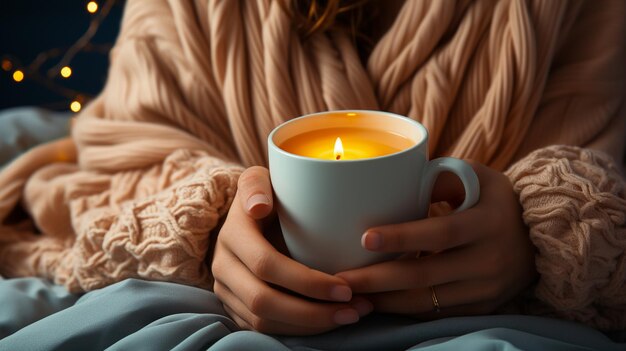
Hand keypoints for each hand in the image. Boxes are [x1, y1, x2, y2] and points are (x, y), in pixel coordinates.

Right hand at [212, 166, 372, 334]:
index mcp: (232, 234)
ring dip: (310, 325)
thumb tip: (258, 207)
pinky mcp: (234, 306)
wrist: (246, 213)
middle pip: (263, 302)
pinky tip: (329, 321)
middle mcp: (222, 266)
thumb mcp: (260, 180)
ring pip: (264, 321)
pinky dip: (298, 330)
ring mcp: (226, 290)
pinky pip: (263, 328)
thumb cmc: (267, 195)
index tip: (346, 288)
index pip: (267, 265)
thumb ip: (256, 185)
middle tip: (354, 309)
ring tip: (350, 316)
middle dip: (312, 312)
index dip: (306, 282)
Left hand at [336, 161, 536, 318]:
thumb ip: (437, 179)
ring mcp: (486, 290)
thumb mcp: (476, 177)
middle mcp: (489, 261)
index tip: (364, 238)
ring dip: (385, 300)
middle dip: (378, 280)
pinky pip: (436, 314)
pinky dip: (404, 311)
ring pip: (427, 302)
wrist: (541, 239)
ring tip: (350, 295)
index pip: (441, 232)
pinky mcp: (480, 308)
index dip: (402, 236)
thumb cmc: (496, 200)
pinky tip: (377, 304)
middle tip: (340, 279)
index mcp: (487, 222)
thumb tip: (391, 181)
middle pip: (426, 275)